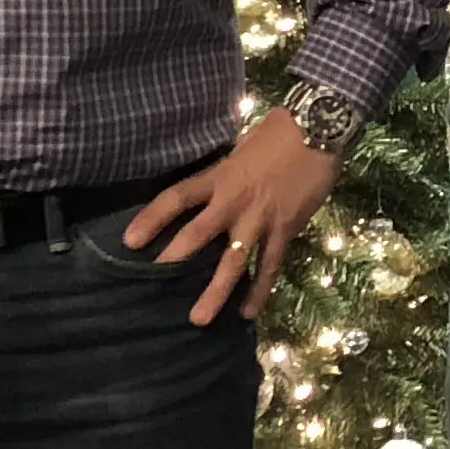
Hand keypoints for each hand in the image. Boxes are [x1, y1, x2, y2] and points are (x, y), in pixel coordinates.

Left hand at [125, 110, 340, 324]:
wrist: (320, 129)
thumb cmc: (280, 131)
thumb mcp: (243, 146)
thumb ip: (227, 170)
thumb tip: (216, 186)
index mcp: (219, 176)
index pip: (177, 198)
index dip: (151, 218)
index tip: (130, 241)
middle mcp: (233, 201)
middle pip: (196, 234)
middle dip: (173, 260)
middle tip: (151, 286)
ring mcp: (259, 219)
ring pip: (233, 262)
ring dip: (216, 292)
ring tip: (198, 319)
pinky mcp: (284, 230)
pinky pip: (270, 266)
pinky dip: (260, 290)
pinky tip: (249, 312)